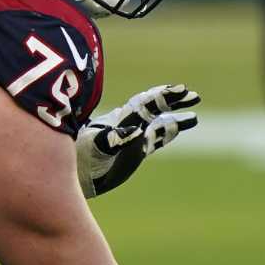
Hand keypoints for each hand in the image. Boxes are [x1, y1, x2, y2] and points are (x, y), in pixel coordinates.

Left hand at [75, 84, 199, 197]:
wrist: (70, 176)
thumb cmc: (78, 163)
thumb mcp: (94, 151)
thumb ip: (114, 140)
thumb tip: (137, 131)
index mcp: (118, 121)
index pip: (145, 104)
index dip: (161, 96)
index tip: (180, 89)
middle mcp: (126, 126)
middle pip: (152, 108)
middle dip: (171, 101)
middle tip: (193, 95)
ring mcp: (130, 139)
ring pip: (156, 123)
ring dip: (174, 118)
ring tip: (194, 116)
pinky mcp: (132, 152)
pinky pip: (154, 138)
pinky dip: (168, 132)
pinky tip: (178, 127)